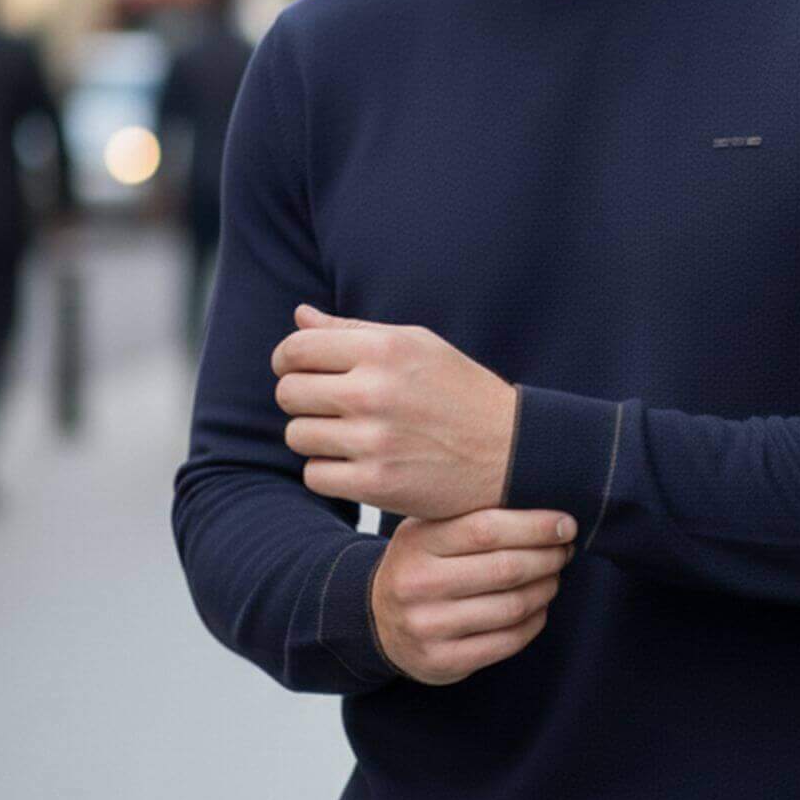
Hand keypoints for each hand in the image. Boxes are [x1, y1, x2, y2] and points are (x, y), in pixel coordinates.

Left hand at [271, 304, 518, 518]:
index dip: (288, 360)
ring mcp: (375, 441)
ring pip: (297, 435)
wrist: (511, 451)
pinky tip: (356, 462)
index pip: (296, 349)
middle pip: (289, 393)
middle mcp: (375, 392)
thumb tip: (299, 316)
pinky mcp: (377, 484)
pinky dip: (328, 471)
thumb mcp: (417, 345)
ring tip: (348, 434)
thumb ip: (353, 331)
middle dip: (301, 398)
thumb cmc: (460, 391)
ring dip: (315, 436)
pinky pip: (314, 475)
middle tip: (329, 405)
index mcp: (384, 349)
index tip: (300, 370)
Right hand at [370, 509, 577, 684]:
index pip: (487, 529)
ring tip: (554, 576)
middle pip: (506, 569)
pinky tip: (539, 607)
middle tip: (564, 550)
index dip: (535, 526)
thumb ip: (471, 516)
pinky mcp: (443, 661)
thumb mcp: (428, 530)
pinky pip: (507, 642)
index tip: (565, 524)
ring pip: (512, 607)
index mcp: (417, 543)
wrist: (377, 620)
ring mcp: (428, 627)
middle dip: (548, 558)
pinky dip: (534, 622)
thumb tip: (542, 508)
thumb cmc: (419, 564)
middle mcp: (418, 585)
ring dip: (545, 589)